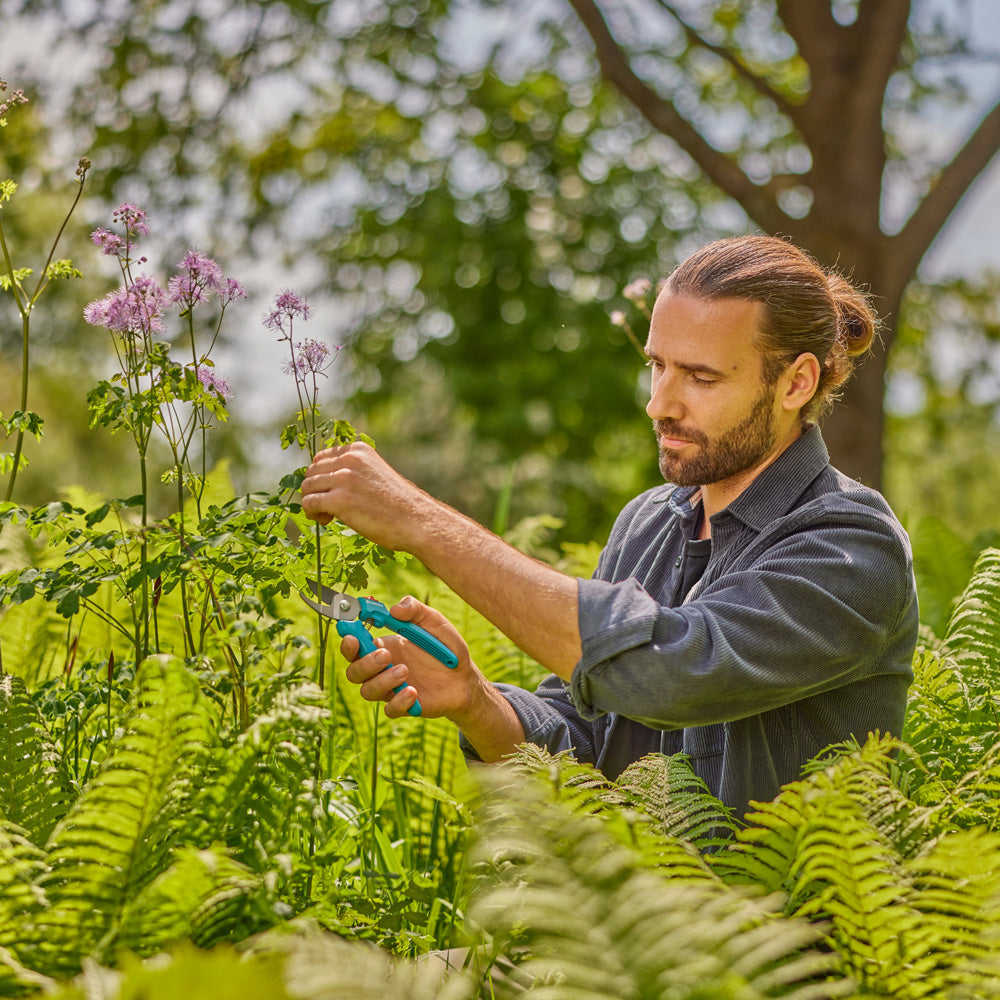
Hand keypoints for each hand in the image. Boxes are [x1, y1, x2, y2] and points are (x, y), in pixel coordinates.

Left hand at [300, 442, 430, 551]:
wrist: (416, 521)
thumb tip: (321, 479)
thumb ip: (353, 470)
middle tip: (329, 507)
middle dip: (315, 490)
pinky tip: (327, 520)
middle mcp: (350, 459)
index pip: (321, 458)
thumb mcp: (376, 474)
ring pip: (307, 487)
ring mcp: (344, 479)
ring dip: (313, 503)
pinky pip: (309, 503)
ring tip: (329, 515)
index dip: (321, 477)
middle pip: (311, 472)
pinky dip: (313, 513)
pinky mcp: (339, 500)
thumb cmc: (398, 503)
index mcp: (358, 450)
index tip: (332, 492)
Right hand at [340, 596, 481, 720]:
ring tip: (405, 671)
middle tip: (386, 655)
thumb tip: (393, 609)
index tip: (352, 636)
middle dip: (364, 664)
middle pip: (354, 672)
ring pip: (368, 691)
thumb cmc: (445, 647)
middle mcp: (382, 669)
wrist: (465, 676)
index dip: (347, 643)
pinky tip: (414, 692)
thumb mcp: (433, 621)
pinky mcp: (404, 706)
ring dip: (382, 681)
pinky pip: (390, 710)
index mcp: (384, 646)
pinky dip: (398, 702)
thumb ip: (414, 609)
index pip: (354, 647)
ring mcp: (392, 689)